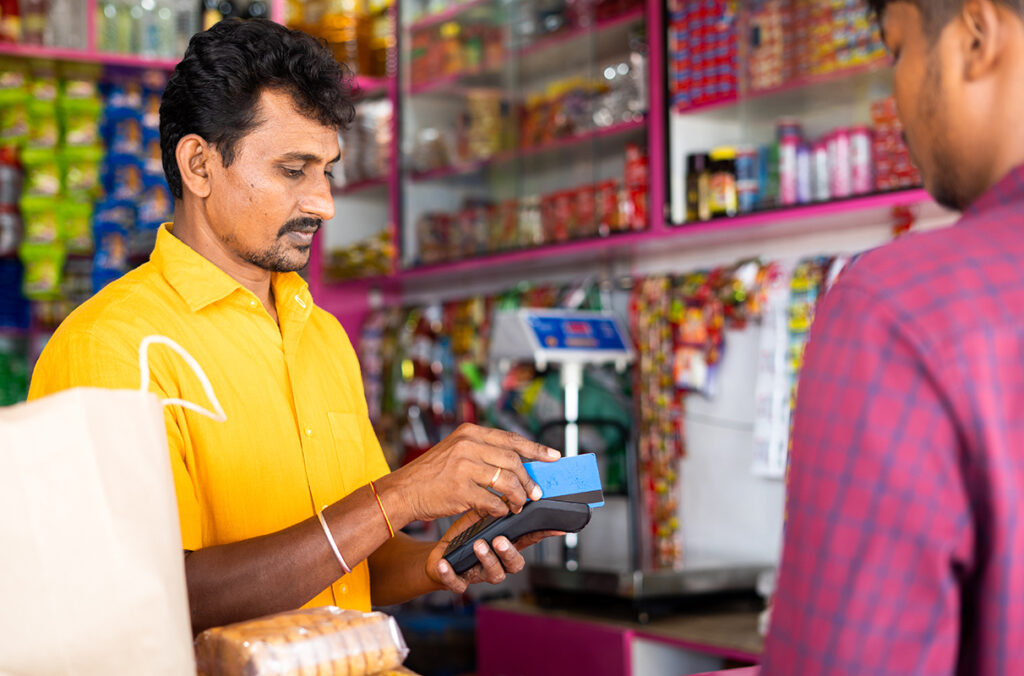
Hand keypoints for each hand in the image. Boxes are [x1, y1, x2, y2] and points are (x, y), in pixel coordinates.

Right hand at [381, 423, 560, 525]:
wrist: (403, 490)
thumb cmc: (432, 474)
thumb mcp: (456, 450)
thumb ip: (483, 452)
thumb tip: (518, 464)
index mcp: (470, 432)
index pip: (511, 438)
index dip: (536, 449)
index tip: (554, 456)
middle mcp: (468, 445)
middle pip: (513, 461)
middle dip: (529, 480)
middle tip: (536, 493)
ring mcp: (464, 467)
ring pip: (507, 482)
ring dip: (518, 497)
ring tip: (518, 505)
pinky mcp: (460, 490)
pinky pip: (493, 501)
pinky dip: (501, 509)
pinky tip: (500, 512)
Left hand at [425, 511, 562, 593]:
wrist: (441, 555)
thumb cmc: (466, 535)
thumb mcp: (482, 518)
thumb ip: (498, 507)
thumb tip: (515, 486)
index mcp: (506, 545)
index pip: (529, 539)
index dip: (545, 535)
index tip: (557, 528)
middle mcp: (498, 562)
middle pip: (514, 563)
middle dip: (509, 552)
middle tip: (501, 539)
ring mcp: (480, 573)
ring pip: (492, 574)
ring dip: (486, 560)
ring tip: (478, 544)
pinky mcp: (459, 581)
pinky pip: (457, 583)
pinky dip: (451, 575)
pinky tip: (444, 564)